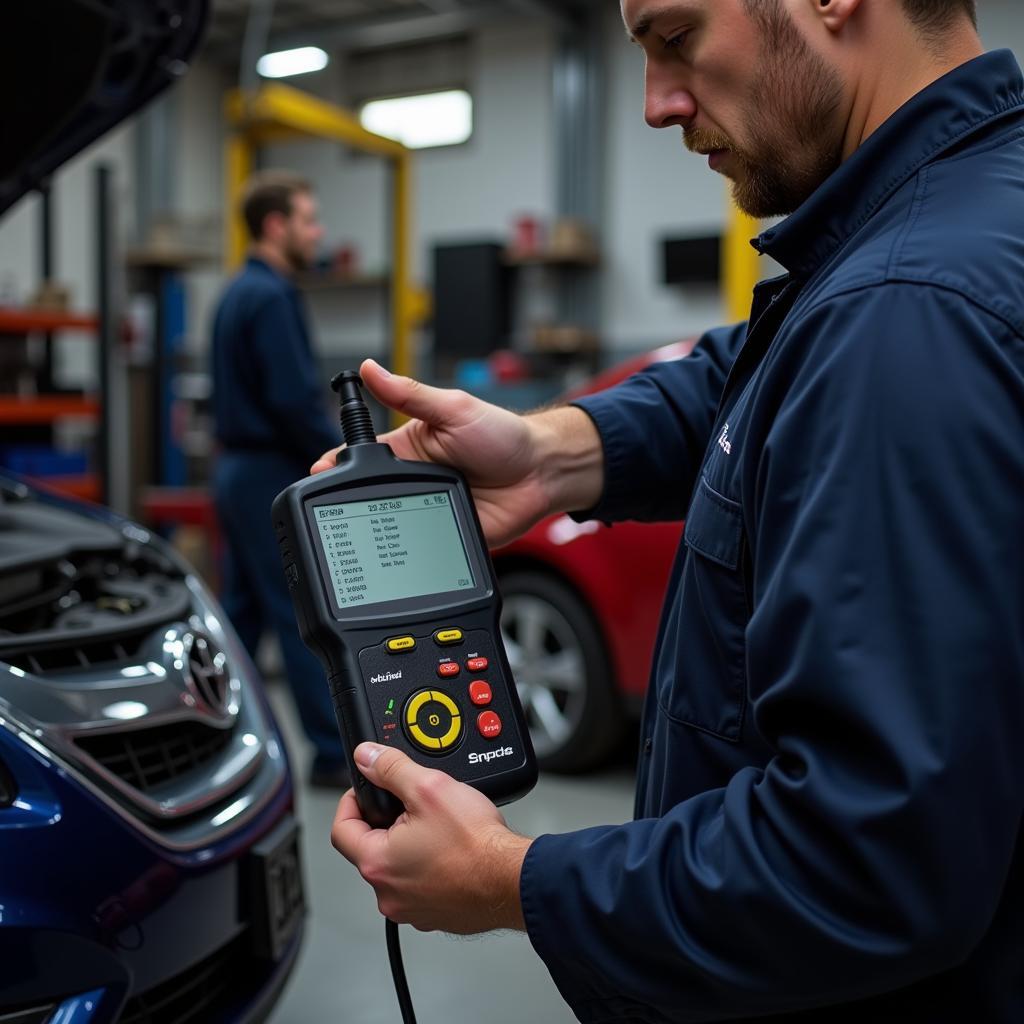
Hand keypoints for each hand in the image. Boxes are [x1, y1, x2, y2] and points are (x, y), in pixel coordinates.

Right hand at [311, 359, 602, 546]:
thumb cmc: (504, 435)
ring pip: (390, 525)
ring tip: (358, 532)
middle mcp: (414, 480)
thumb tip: (368, 369)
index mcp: (408, 449)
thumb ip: (409, 394)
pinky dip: (407, 552)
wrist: (543, 472)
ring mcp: (427, 510)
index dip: (337, 465)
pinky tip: (396, 553)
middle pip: (369, 496)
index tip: (317, 470)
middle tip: (330, 510)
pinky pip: (420, 548)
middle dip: (348, 503)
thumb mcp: (453, 408)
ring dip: (377, 528)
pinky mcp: (444, 535)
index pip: (362, 456)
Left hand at [332, 743, 531, 933]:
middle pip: (371, 847)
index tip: (367, 788)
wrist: (512, 879)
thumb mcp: (429, 788)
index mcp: (377, 863)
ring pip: (398, 867)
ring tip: (440, 828)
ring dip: (411, 846)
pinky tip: (452, 852)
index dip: (352, 800)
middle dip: (389, 822)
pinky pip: (421, 885)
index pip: (341, 828)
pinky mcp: (436, 915)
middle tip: (414, 805)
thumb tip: (366, 757)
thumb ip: (391, 768)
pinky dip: (430, 867)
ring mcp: (412, 909)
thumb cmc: (475, 843)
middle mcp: (388, 894)